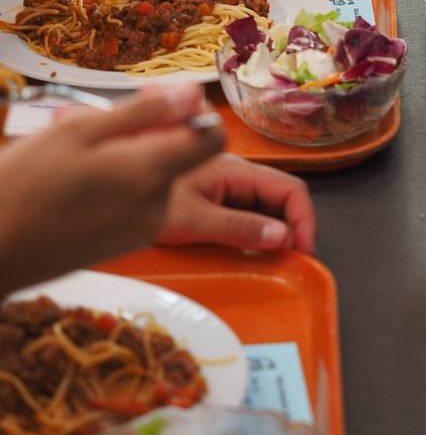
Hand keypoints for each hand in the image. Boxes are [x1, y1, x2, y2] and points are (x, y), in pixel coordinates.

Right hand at [0, 83, 222, 295]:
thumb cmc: (22, 185)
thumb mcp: (81, 130)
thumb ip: (146, 112)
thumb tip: (196, 94)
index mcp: (149, 174)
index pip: (213, 137)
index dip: (192, 112)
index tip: (156, 103)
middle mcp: (157, 206)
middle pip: (181, 153)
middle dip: (149, 132)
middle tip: (97, 126)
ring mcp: (144, 230)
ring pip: (158, 174)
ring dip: (130, 156)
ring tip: (79, 158)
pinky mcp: (129, 243)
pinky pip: (142, 198)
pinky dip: (122, 182)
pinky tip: (81, 183)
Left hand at [157, 154, 316, 253]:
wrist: (112, 191)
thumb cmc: (148, 202)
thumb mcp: (194, 220)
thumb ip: (238, 228)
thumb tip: (283, 237)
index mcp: (236, 170)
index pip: (290, 189)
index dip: (305, 220)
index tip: (304, 253)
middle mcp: (237, 174)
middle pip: (282, 197)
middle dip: (294, 228)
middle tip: (290, 264)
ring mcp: (227, 186)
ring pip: (267, 206)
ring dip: (276, 232)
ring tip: (273, 261)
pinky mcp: (216, 199)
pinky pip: (248, 214)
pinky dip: (257, 233)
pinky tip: (250, 252)